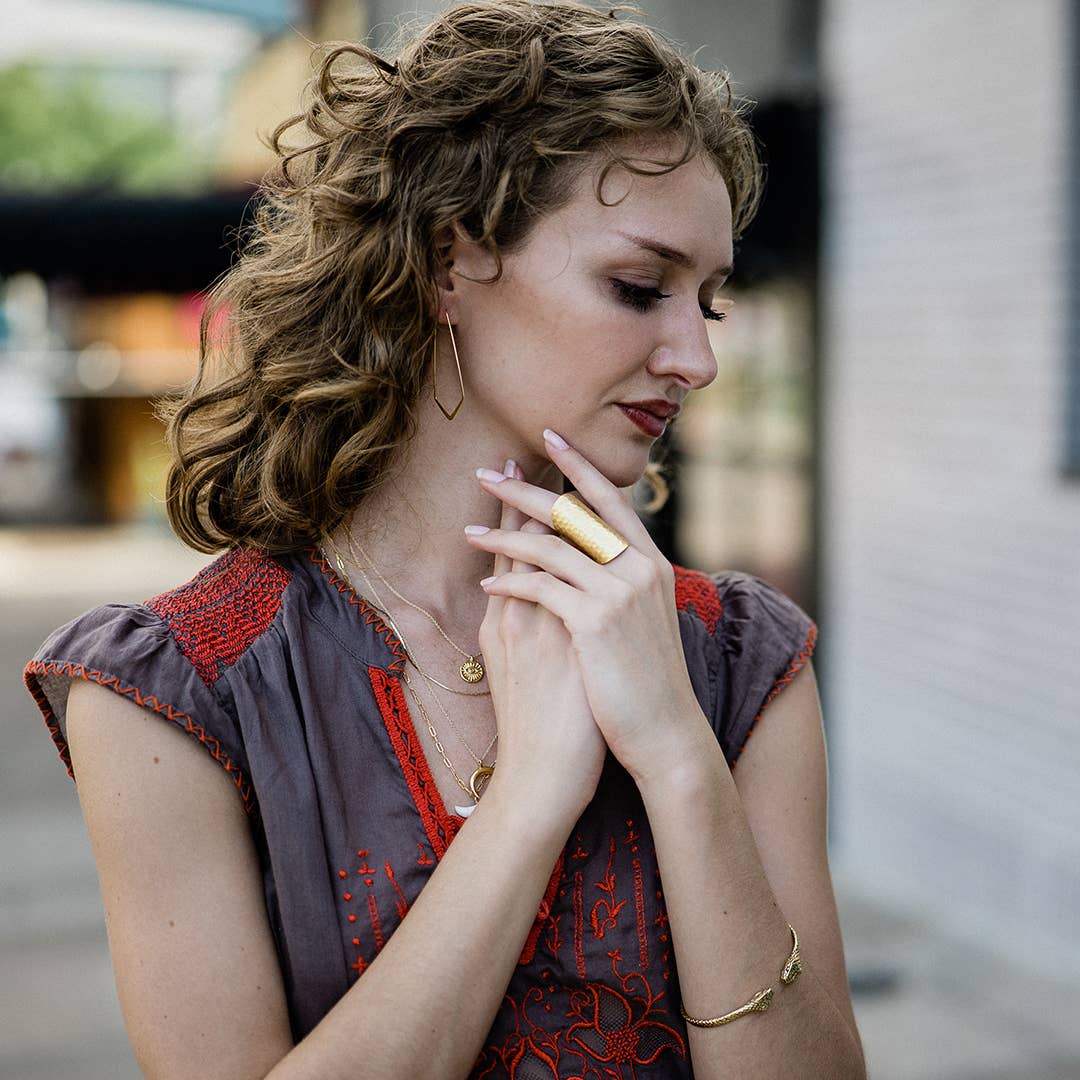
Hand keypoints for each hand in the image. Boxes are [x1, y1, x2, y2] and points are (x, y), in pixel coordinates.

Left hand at [468, 433, 706, 783]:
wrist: (666, 732)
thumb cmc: (647, 680)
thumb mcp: (645, 620)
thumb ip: (624, 581)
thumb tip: (594, 555)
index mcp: (651, 563)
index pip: (610, 499)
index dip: (578, 465)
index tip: (549, 437)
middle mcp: (640, 568)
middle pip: (573, 511)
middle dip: (525, 488)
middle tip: (487, 471)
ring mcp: (620, 593)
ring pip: (550, 545)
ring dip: (503, 535)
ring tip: (469, 530)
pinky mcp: (595, 621)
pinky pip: (540, 587)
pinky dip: (509, 582)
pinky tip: (486, 583)